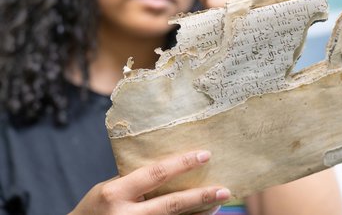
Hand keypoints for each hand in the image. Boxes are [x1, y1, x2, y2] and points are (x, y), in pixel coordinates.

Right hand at [69, 150, 229, 214]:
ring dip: (200, 214)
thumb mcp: (109, 188)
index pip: (156, 174)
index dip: (182, 164)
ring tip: (219, 202)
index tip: (205, 155)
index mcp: (116, 193)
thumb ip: (136, 181)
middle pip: (171, 205)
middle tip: (224, 189)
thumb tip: (171, 170)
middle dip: (200, 197)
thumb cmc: (94, 208)